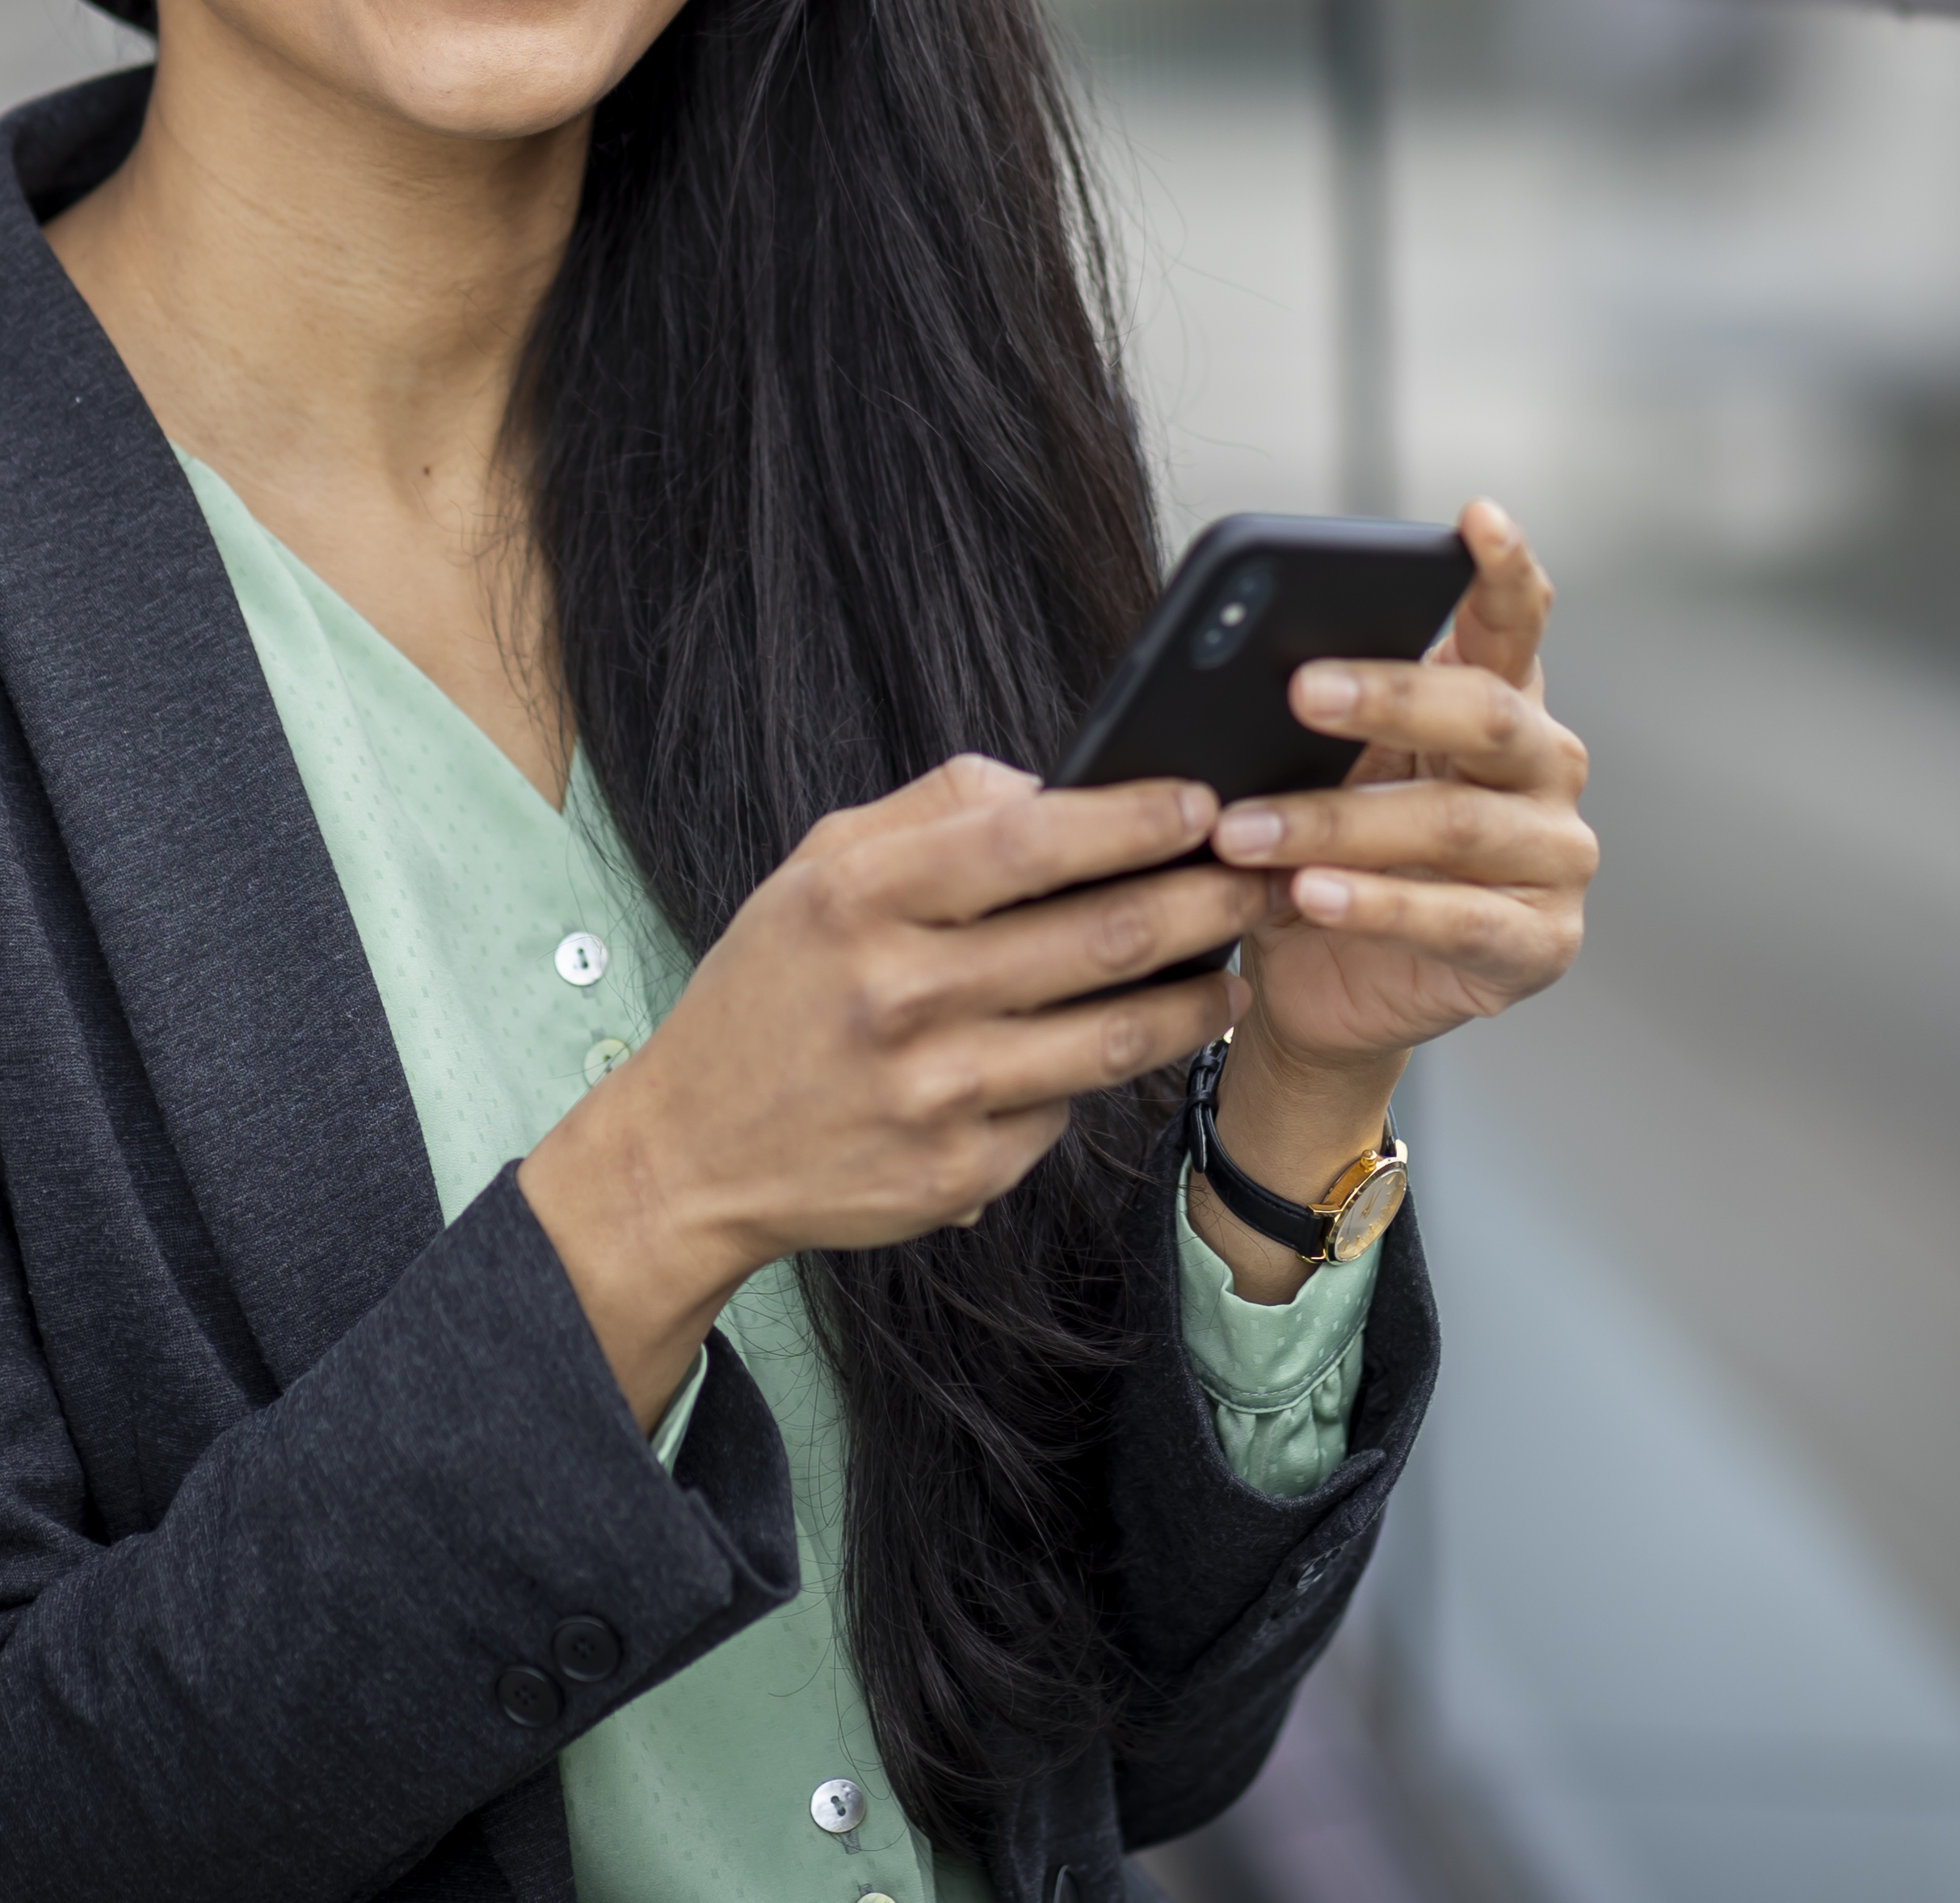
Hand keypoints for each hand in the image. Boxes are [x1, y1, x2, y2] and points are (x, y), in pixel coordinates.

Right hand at [521, 756, 1255, 1422]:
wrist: (692, 1152)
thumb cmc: (771, 992)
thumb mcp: (818, 868)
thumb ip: (934, 809)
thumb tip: (1055, 785)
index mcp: (862, 899)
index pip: (1031, 839)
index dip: (1135, 816)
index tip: (1204, 799)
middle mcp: (899, 994)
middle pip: (1100, 936)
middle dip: (1207, 899)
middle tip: (1267, 876)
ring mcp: (934, 1094)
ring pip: (1114, 1038)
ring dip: (1196, 1000)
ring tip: (1232, 967)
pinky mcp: (960, 1174)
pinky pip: (1065, 1111)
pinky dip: (1100, 1076)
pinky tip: (1125, 1048)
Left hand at [1185, 501, 1589, 1297]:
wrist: (1321, 991)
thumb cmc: (1320, 855)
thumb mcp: (1307, 771)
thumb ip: (1302, 718)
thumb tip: (1224, 666)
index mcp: (1497, 704)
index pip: (1516, 620)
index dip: (1504, 568)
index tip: (1476, 518)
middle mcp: (1544, 769)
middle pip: (1484, 713)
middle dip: (1388, 695)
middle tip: (1299, 688)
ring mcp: (1553, 858)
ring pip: (1454, 823)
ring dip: (1338, 824)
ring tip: (1246, 831)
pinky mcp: (1537, 945)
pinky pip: (1458, 919)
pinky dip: (1377, 905)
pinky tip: (1310, 896)